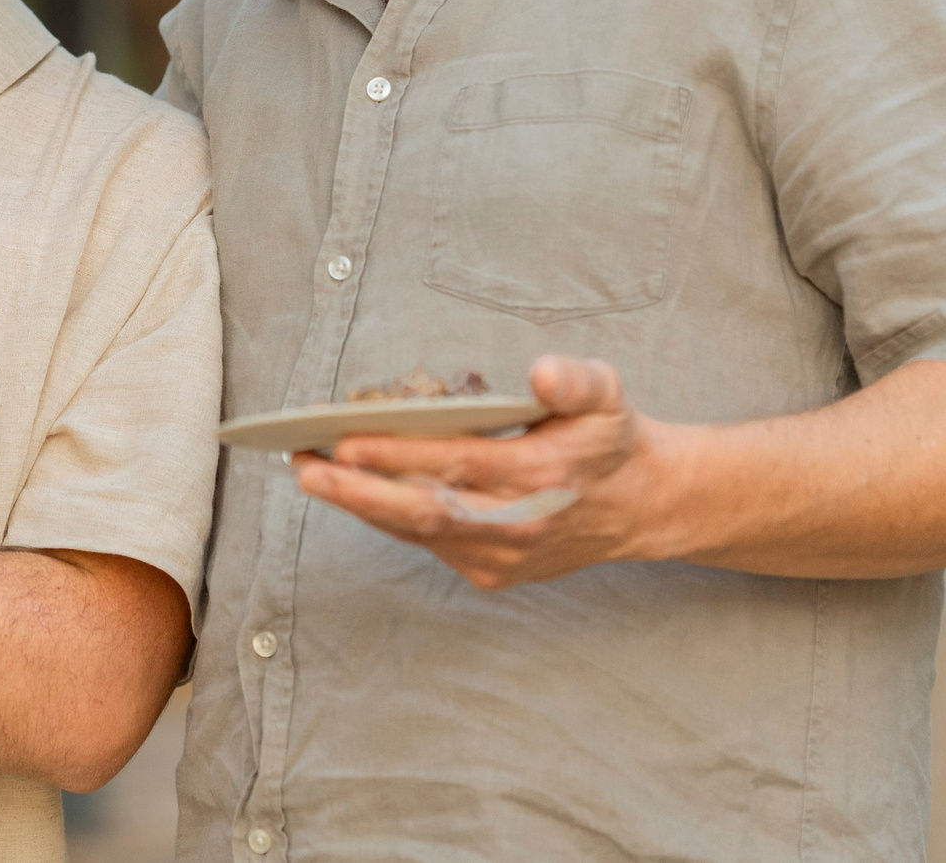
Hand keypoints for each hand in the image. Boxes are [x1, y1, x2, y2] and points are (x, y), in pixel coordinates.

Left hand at [289, 356, 687, 588]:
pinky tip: (353, 490)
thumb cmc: (609, 439)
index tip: (345, 438)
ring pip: (418, 532)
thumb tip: (541, 373)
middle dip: (356, 490)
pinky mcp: (492, 572)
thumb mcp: (609, 395)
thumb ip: (576, 381)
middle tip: (303, 466)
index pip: (457, 466)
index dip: (398, 455)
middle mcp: (518, 525)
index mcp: (543, 476)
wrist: (641, 506)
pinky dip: (387, 517)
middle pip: (423, 512)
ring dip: (360, 504)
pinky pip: (428, 544)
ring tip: (311, 472)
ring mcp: (503, 556)